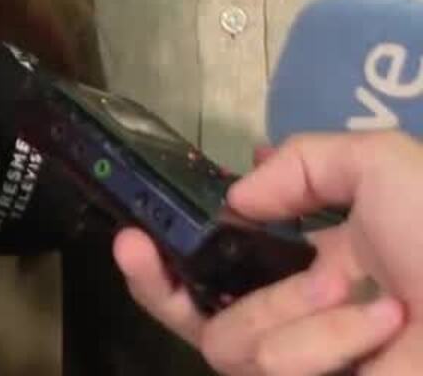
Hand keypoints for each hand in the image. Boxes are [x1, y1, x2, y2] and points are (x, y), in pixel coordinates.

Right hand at [115, 131, 422, 374]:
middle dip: (186, 286)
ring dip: (303, 315)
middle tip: (186, 253)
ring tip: (382, 305)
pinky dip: (330, 342)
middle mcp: (302, 327)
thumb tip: (240, 200)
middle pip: (201, 323)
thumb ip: (303, 163)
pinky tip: (385, 330)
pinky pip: (281, 367)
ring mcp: (311, 370)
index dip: (158, 266)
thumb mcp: (380, 162)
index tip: (132, 236)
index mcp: (312, 272)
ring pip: (236, 346)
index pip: (215, 279)